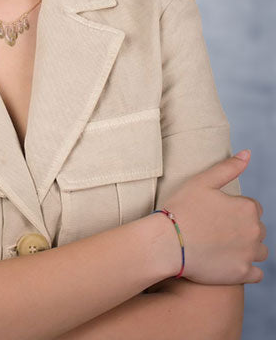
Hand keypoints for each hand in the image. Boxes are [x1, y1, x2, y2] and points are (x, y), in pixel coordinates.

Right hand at [162, 150, 267, 284]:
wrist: (167, 242)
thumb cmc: (181, 208)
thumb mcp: (202, 181)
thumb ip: (228, 167)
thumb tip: (248, 153)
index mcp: (247, 208)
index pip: (252, 207)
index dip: (233, 208)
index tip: (215, 212)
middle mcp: (255, 231)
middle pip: (257, 229)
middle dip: (242, 228)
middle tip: (214, 229)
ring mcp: (250, 254)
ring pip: (259, 251)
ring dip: (247, 248)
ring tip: (221, 245)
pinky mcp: (242, 274)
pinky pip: (256, 273)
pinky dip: (246, 268)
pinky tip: (227, 262)